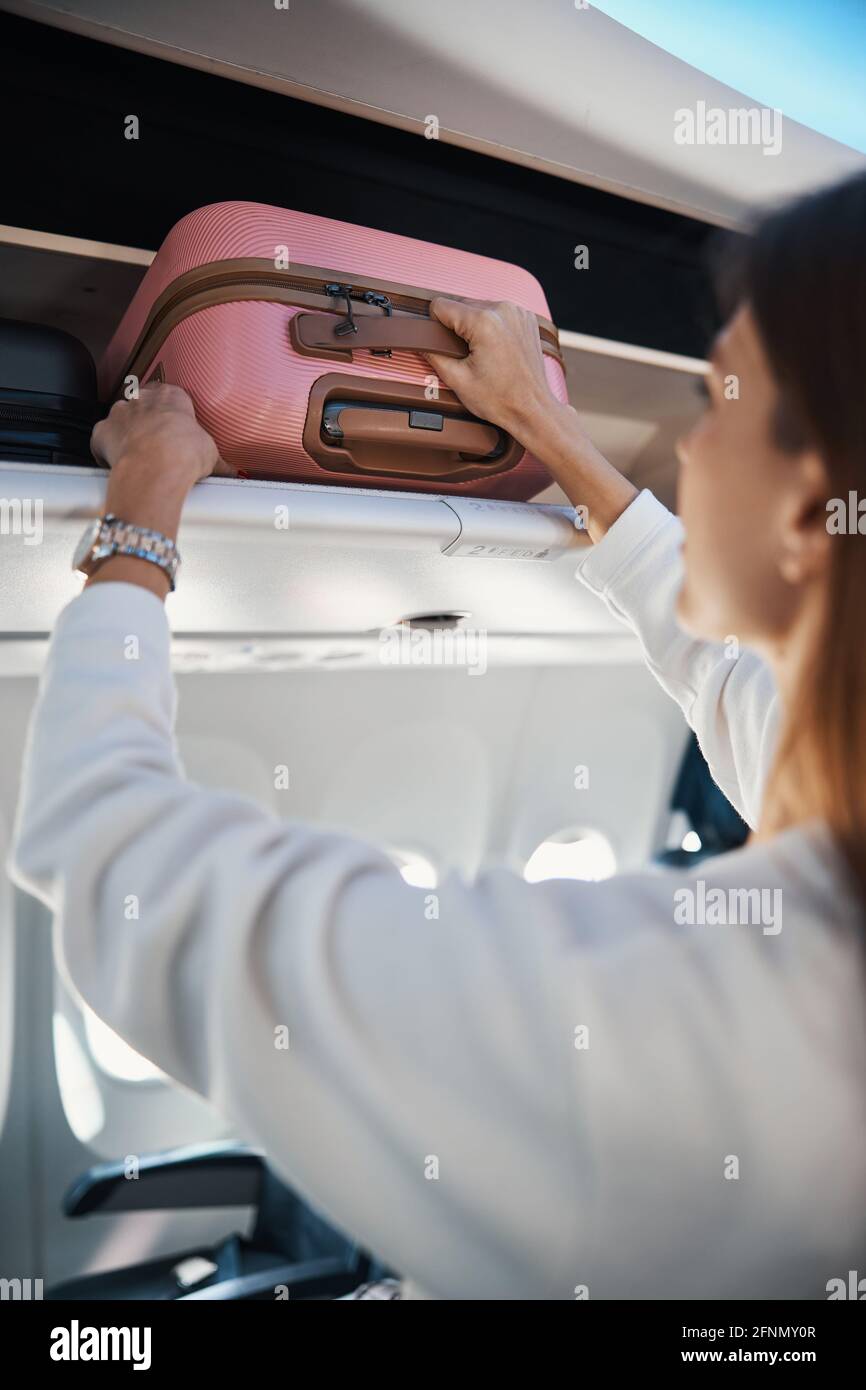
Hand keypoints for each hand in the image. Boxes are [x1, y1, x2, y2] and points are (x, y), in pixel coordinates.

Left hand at [86, 384, 233, 597]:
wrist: (156, 466)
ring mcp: (119, 413)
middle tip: (157, 442)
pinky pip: (102, 438)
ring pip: (121, 418)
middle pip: (143, 404)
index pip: (170, 396)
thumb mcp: (211, 454)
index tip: (176, 428)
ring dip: (127, 432)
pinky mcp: (102, 431)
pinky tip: (117, 462)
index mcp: (172, 396)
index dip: (172, 414)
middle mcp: (143, 398)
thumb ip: (218, 460)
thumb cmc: (185, 453)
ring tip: (138, 454)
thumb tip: (233, 472)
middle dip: (147, 420)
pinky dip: (107, 449)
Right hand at [426, 297, 557, 439]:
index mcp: (484, 322)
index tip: (442, 344)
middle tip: (466, 356)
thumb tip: (420, 341)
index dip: (435, 325)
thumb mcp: (457, 380)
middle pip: (461, 305)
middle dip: (457, 327)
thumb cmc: (501, 400)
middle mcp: (503, 310)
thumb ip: (433, 355)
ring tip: (483, 354)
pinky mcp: (526, 318)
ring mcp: (518, 312)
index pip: (441, 305)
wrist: (532, 409)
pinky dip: (492, 327)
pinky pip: (498, 314)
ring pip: (479, 308)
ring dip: (475, 326)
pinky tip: (497, 350)